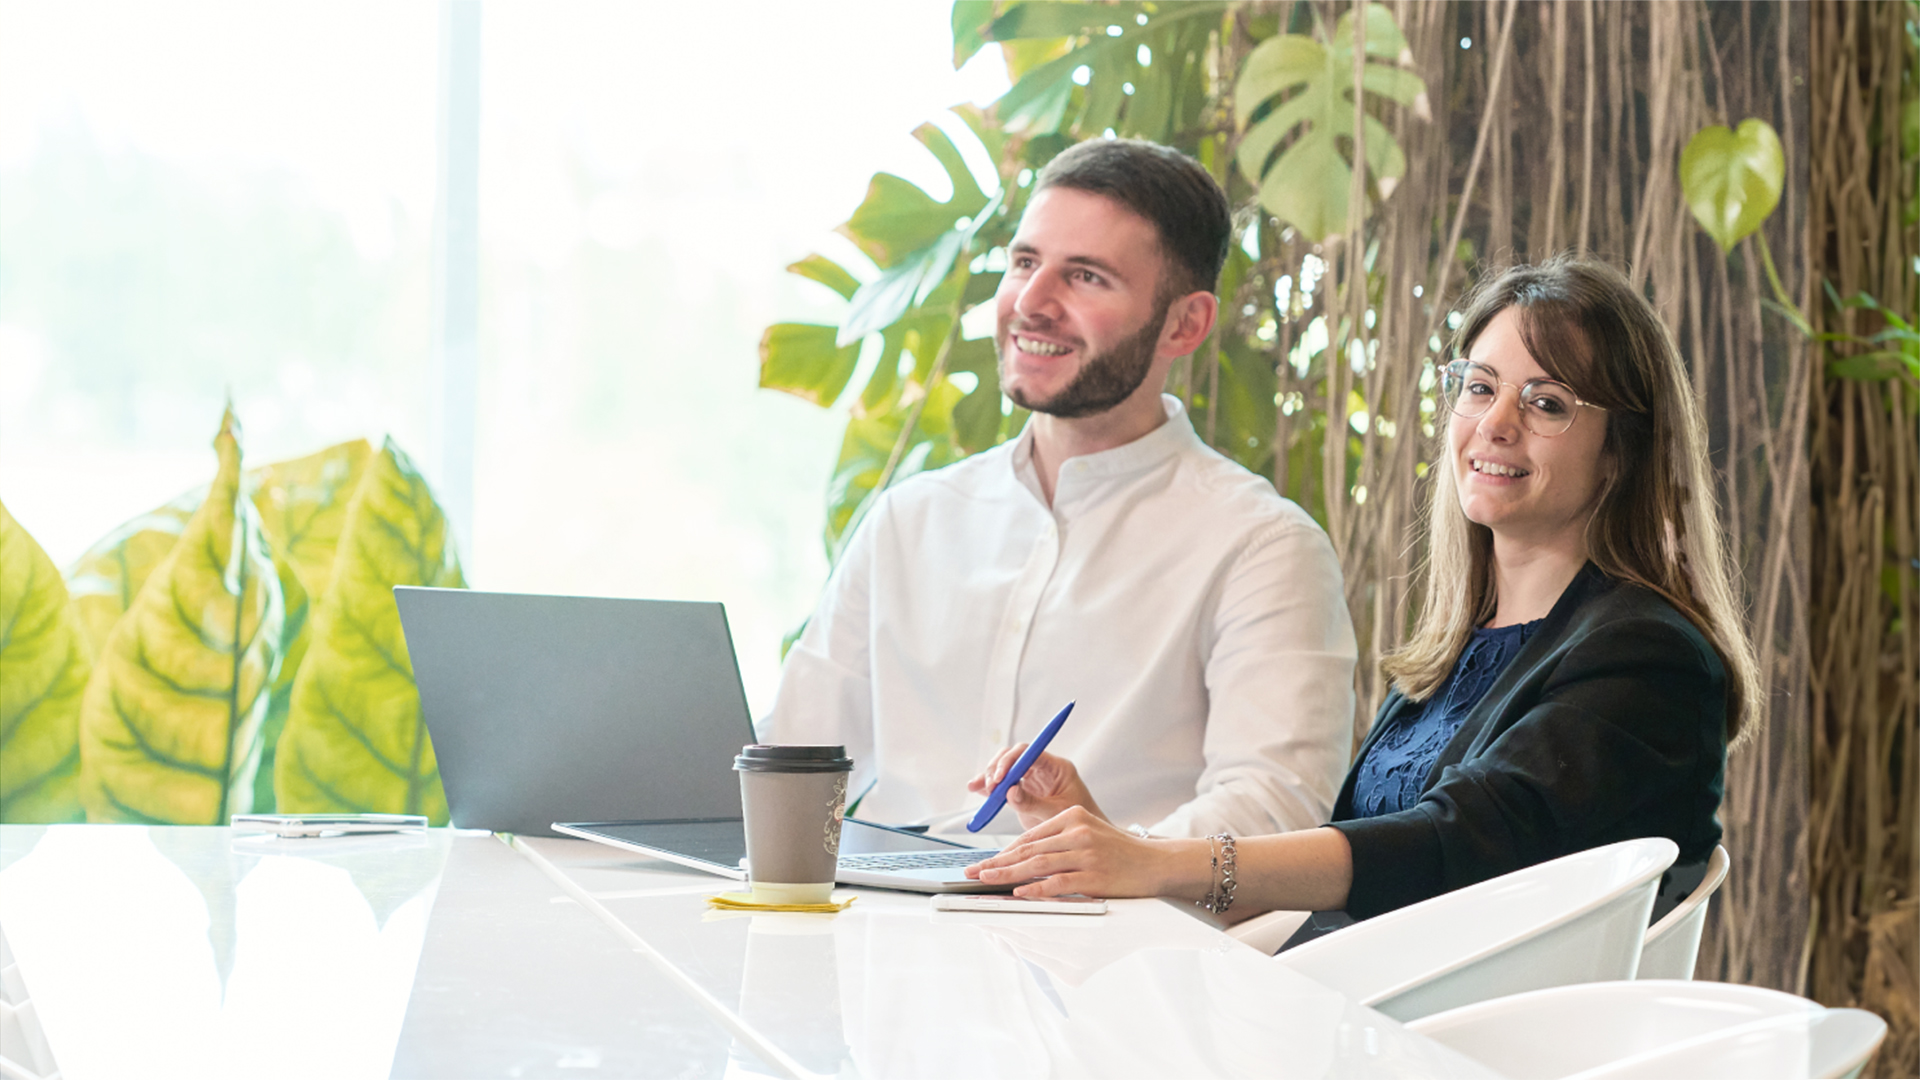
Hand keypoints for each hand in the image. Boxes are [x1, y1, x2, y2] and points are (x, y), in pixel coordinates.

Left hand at [962, 806, 1204, 899]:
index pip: (1030, 836)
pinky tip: (1018, 893)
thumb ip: (1058, 841)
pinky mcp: (1094, 876)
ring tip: (986, 880)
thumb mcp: (1088, 834)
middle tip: (973, 872)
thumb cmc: (1119, 853)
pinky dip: (1035, 889)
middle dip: (996, 862)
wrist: (1156, 864)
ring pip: (1037, 865)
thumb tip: (1021, 858)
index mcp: (1073, 816)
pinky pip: (1057, 883)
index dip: (1004, 851)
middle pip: (1028, 849)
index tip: (984, 862)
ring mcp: (1086, 853)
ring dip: (1007, 874)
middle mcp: (1077, 832)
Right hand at [966, 745, 1106, 830]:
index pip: (1029, 752)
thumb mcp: (1056, 812)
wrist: (1081, 840)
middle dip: (997, 768)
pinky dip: (989, 787)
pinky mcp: (1022, 792)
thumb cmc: (1077, 823)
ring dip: (989, 775)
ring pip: (1005, 768)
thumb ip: (1033, 803)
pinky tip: (975, 789)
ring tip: (978, 788)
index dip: (1011, 761)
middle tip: (990, 786)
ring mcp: (1031, 780)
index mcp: (1056, 767)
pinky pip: (1003, 785)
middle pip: (1013, 756)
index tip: (1000, 778)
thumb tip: (1010, 792)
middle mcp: (1042, 769)